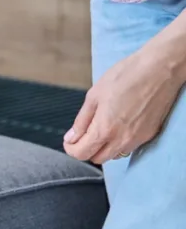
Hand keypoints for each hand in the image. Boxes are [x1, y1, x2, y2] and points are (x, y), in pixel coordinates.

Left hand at [64, 43, 184, 163]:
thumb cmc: (126, 77)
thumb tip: (71, 137)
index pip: (82, 154)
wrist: (159, 69)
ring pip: (114, 155)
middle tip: (83, 135)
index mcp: (104, 129)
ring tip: (100, 129)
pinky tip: (117, 127)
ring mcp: (138, 139)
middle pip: (98, 159)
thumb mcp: (94, 95)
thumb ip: (82, 121)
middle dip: (86, 150)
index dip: (71, 149)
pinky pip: (129, 147)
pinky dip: (119, 143)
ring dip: (104, 148)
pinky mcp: (150, 134)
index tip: (70, 140)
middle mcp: (122, 139)